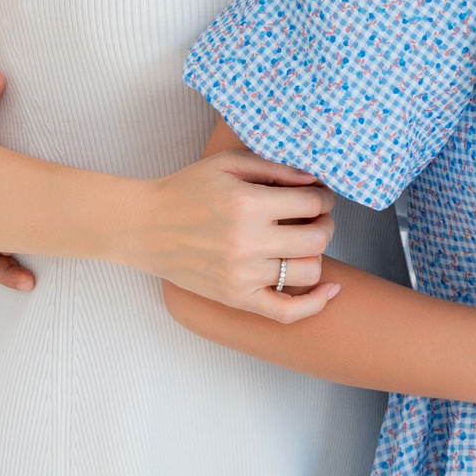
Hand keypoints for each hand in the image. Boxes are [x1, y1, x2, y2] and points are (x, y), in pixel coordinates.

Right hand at [142, 150, 342, 321]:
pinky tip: (331, 289)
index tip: (319, 195)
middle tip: (316, 216)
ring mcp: (242, 274)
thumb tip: (316, 180)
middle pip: (317, 237)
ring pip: (309, 270)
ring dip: (316, 254)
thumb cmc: (188, 189)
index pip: (311, 202)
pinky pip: (287, 312)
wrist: (145, 226)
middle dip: (325, 222)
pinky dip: (315, 304)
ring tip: (303, 242)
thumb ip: (274, 168)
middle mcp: (247, 242)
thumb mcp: (228, 163)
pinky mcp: (236, 297)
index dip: (324, 196)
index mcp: (247, 204)